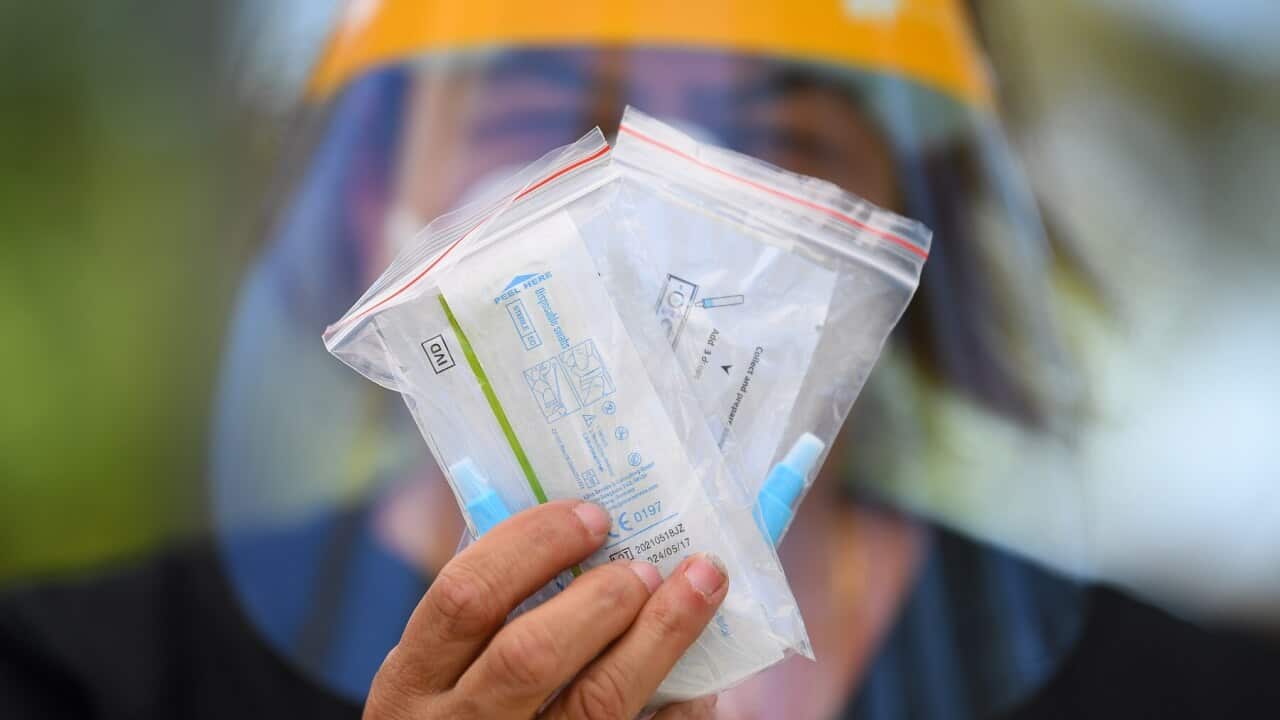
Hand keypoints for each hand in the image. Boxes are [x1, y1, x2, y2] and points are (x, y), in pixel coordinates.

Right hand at [364, 499, 726, 718]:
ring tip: (695, 588)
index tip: (592, 516)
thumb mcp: (439, 670)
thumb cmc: (459, 714)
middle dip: (601, 597)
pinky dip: (679, 706)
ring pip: (597, 703)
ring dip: (657, 636)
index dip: (534, 544)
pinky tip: (700, 679)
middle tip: (644, 565)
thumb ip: (486, 614)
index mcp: (412, 681)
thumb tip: (583, 533)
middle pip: (531, 654)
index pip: (466, 595)